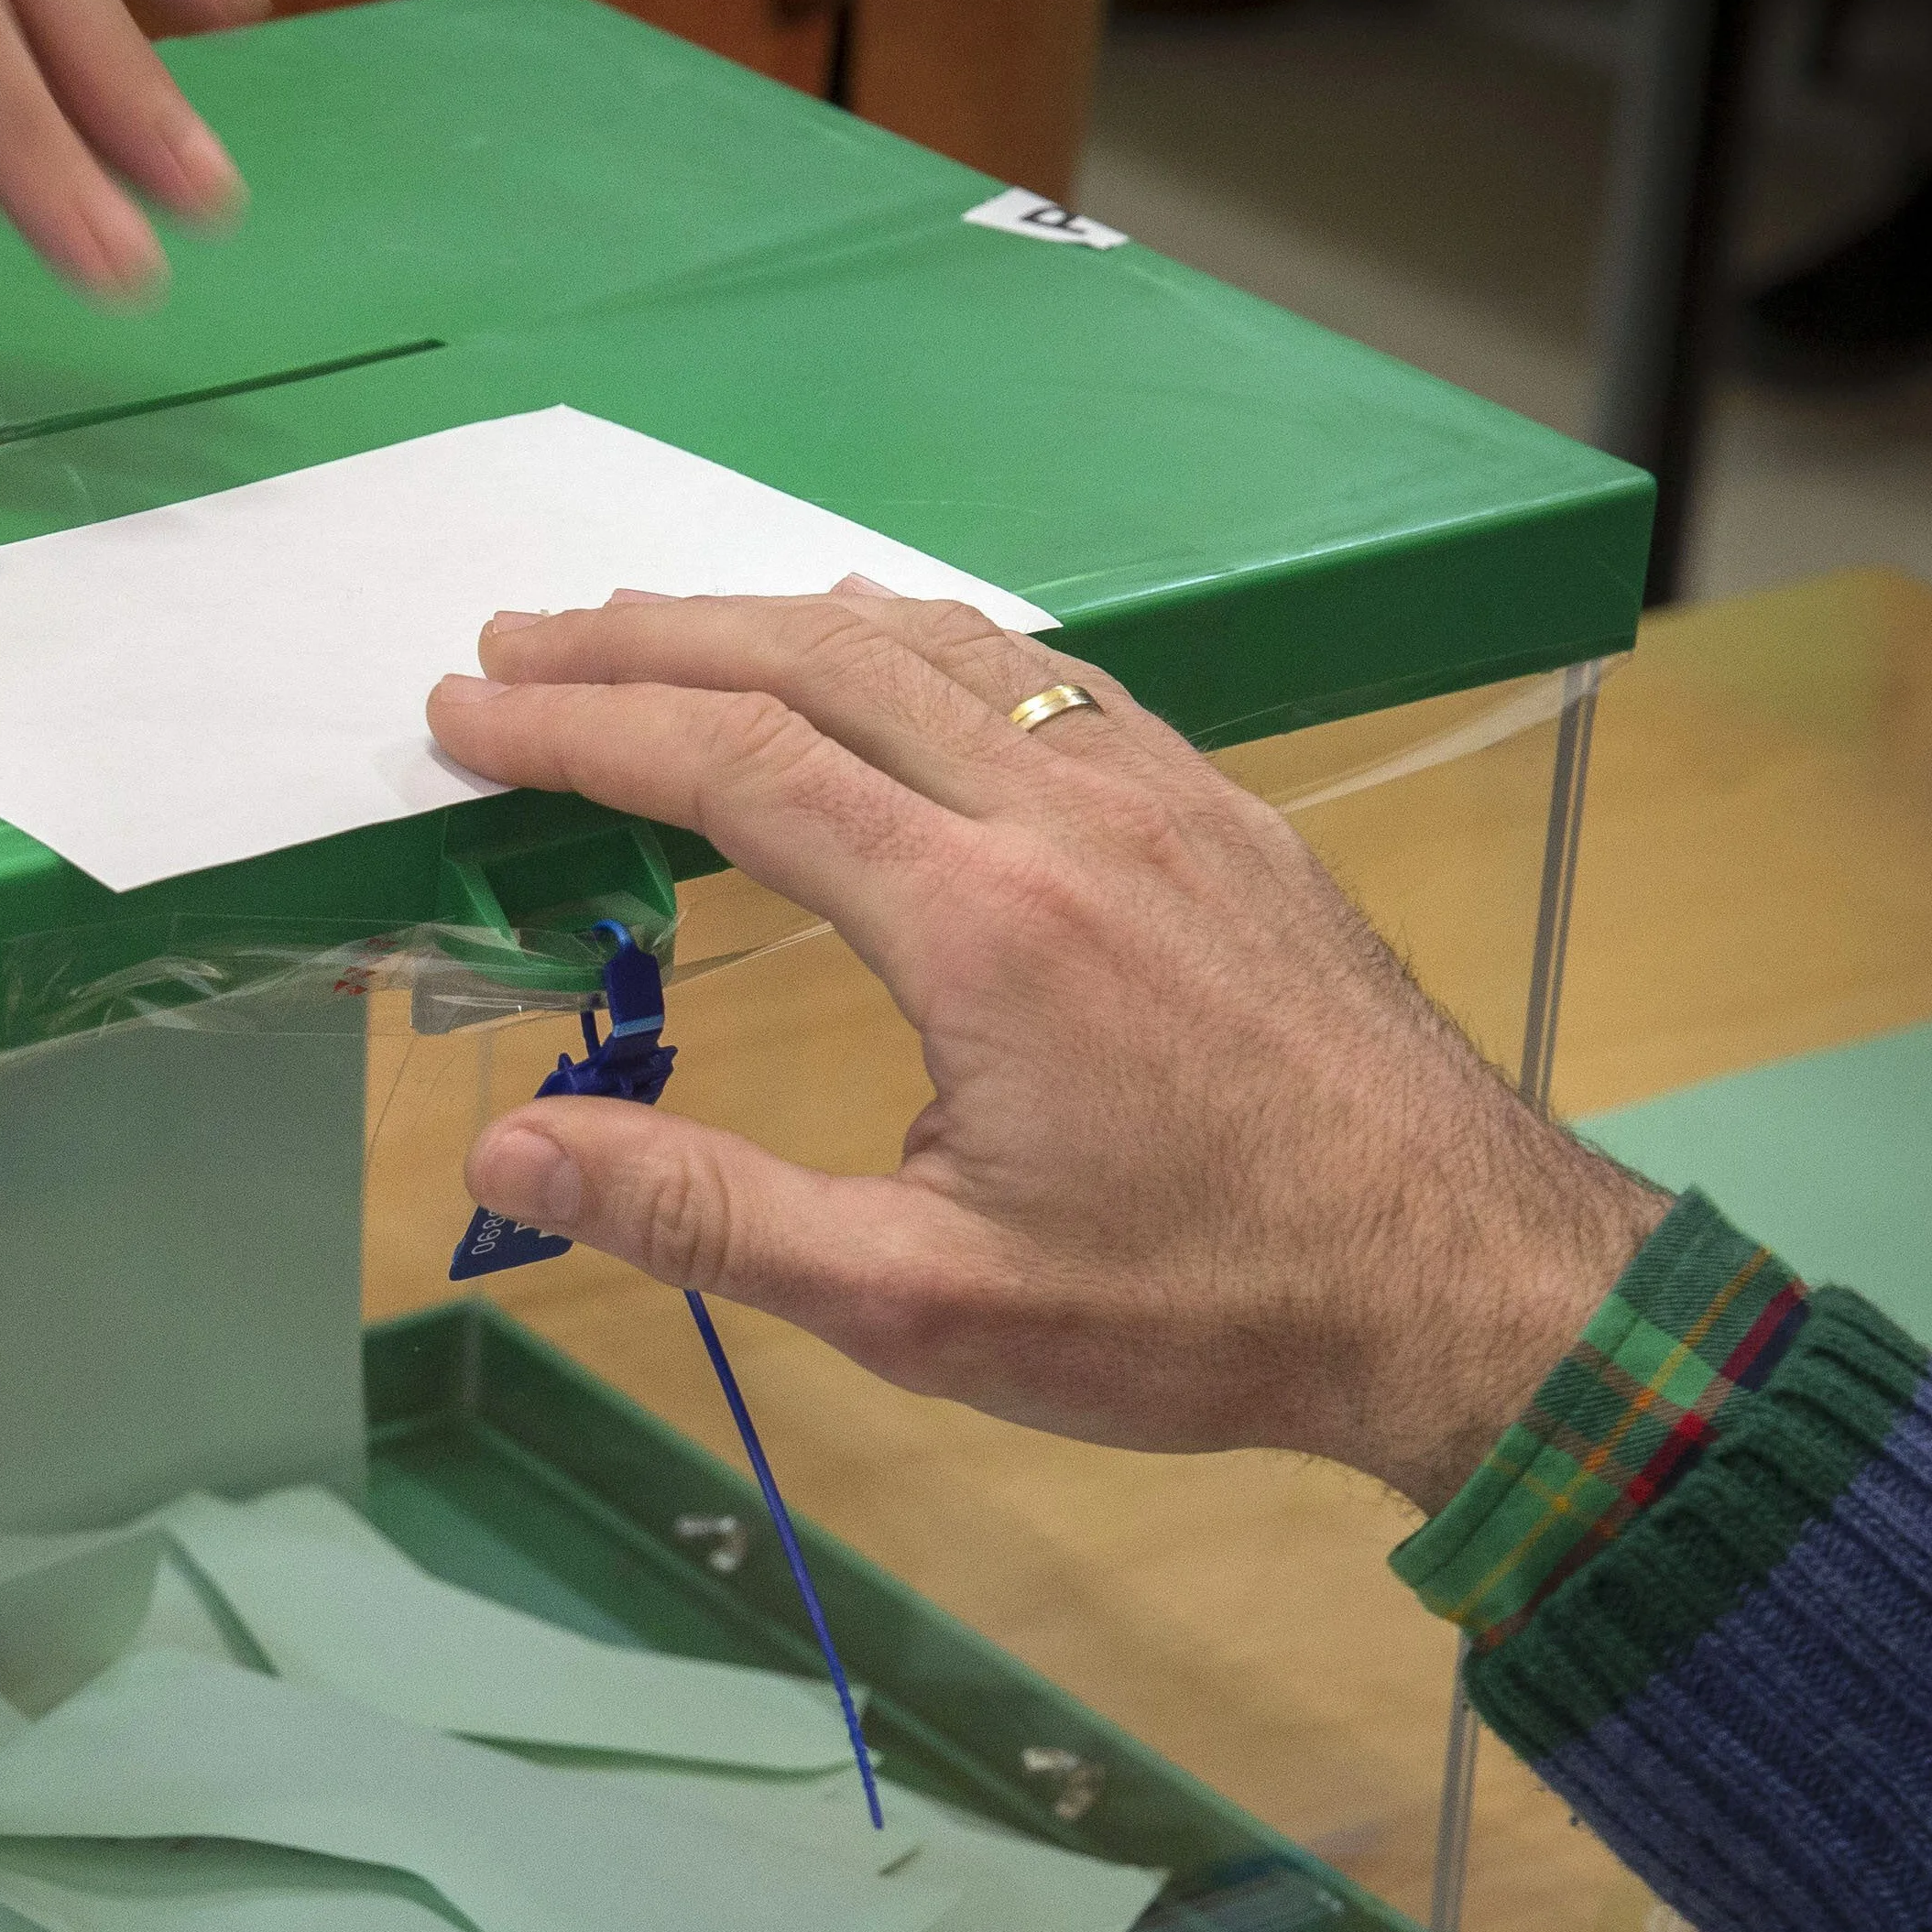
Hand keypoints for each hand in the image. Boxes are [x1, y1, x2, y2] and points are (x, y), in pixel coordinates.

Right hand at [428, 589, 1664, 1511]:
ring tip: (650, 627)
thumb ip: (703, 1212)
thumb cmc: (1201, 1312)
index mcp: (981, 922)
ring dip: (768, 618)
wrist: (1469, 1282)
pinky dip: (913, 636)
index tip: (463, 722)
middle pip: (812, 663)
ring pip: (931, 643)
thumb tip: (504, 1157)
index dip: (580, 732)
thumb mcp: (922, 1302)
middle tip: (510, 647)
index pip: (733, 766)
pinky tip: (873, 646)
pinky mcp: (1221, 810)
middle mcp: (1066, 815)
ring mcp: (1158, 794)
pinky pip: (1038, 671)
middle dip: (642, 641)